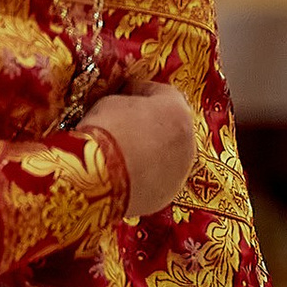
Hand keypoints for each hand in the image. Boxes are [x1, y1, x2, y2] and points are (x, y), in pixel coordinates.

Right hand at [88, 80, 197, 221]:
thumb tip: (123, 108)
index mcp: (177, 111)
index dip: (141, 91)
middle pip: (171, 126)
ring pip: (167, 155)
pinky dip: (144, 174)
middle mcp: (187, 142)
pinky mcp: (167, 195)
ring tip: (122, 151)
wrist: (99, 178)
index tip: (126, 92)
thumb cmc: (105, 133)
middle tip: (125, 123)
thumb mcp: (110, 103)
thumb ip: (126, 103)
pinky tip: (122, 171)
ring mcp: (180, 172)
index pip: (163, 92)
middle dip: (151, 124)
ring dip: (150, 151)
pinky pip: (157, 178)